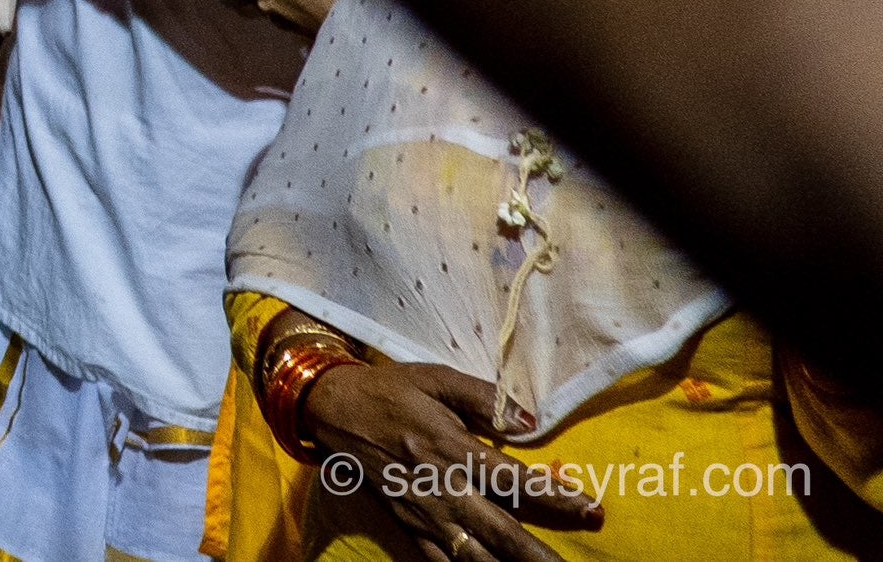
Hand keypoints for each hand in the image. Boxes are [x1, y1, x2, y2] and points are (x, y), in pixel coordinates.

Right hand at [294, 351, 598, 561]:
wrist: (331, 408)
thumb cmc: (390, 389)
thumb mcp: (435, 378)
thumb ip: (483, 397)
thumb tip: (531, 421)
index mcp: (450, 446)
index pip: (514, 480)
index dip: (556, 498)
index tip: (592, 510)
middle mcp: (440, 486)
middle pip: (501, 531)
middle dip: (540, 554)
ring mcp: (422, 511)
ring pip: (474, 555)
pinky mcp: (407, 523)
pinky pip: (440, 560)